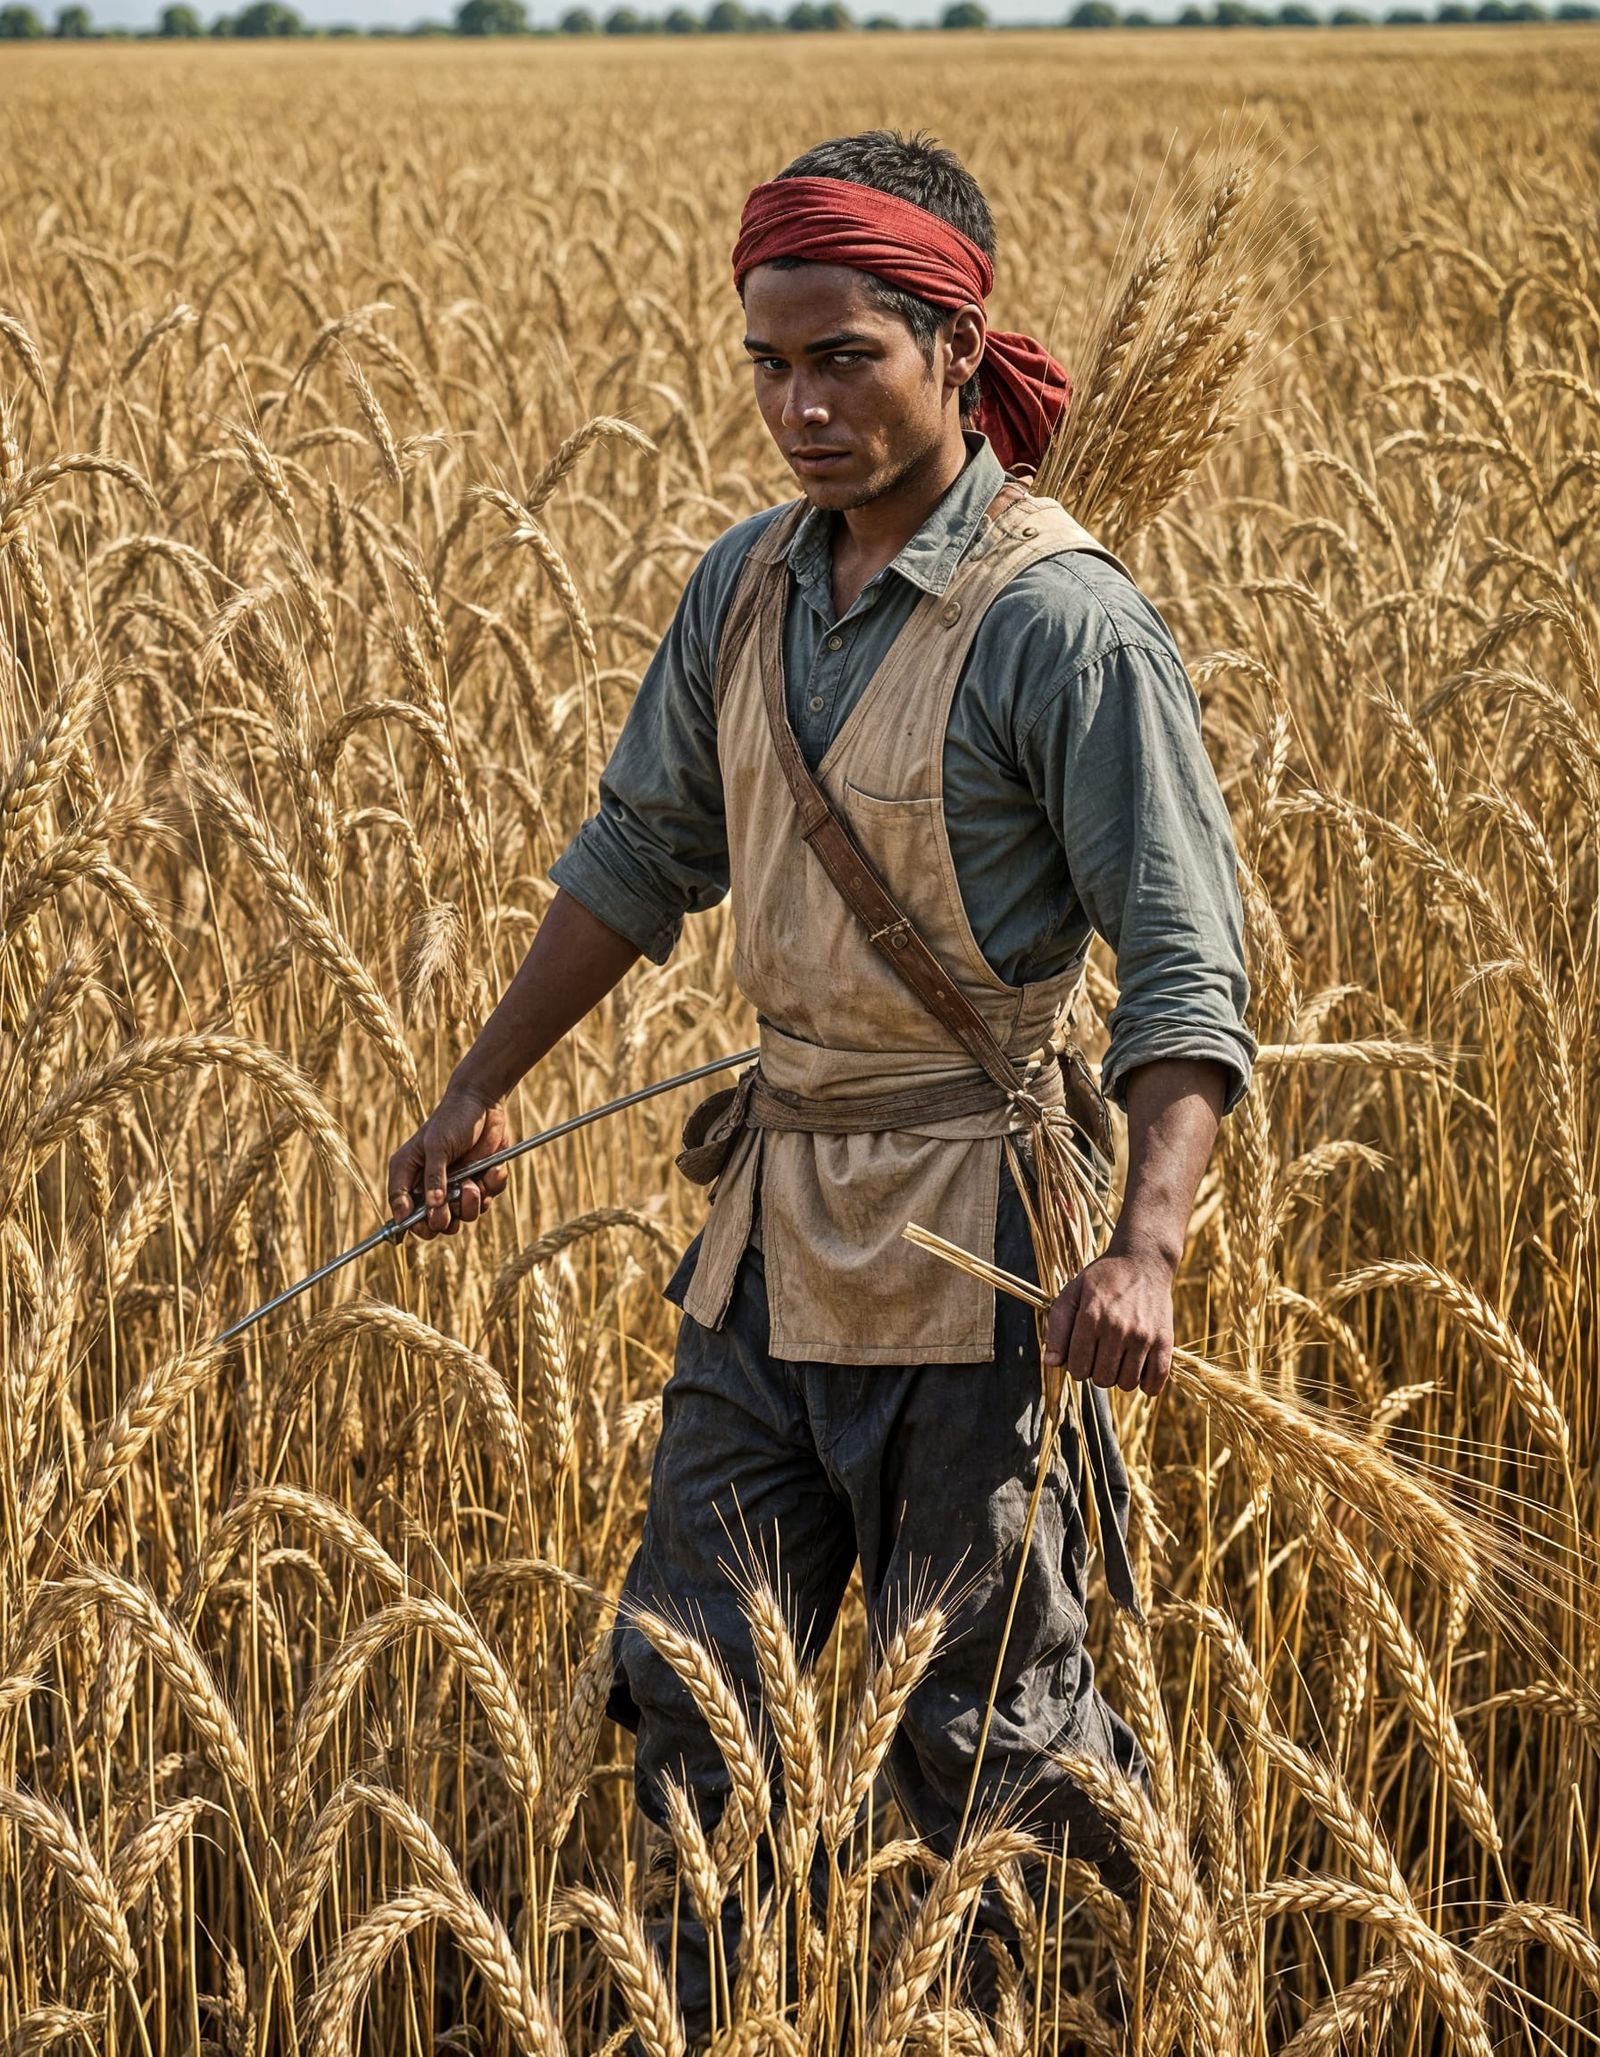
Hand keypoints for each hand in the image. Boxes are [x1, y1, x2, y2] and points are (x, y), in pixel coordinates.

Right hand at [388, 1084, 511, 1239]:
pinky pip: (485, 1202)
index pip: (403, 1213)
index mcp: (409, 1176)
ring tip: (473, 1182)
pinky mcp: (478, 1184)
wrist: (484, 1104)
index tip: (424, 1223)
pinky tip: (492, 1168)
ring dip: (470, 1204)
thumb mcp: (437, 1146)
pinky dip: (490, 1187)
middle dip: (444, 1220)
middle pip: (433, 1224)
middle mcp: (429, 1186)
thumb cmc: (452, 1119)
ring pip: (461, 1217)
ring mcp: (454, 1187)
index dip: (411, 1225)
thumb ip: (433, 1178)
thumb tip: (433, 1208)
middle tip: (450, 1207)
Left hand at [1041, 1252, 1174, 1397]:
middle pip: (1101, 1379)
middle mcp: (1118, 1328)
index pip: (1077, 1367)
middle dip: (1096, 1371)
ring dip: (1119, 1377)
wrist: (1144, 1261)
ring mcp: (1143, 1336)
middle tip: (1100, 1354)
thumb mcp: (1072, 1292)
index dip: (1076, 1366)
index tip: (1081, 1354)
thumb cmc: (1103, 1278)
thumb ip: (1057, 1327)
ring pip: (1126, 1384)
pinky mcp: (1165, 1340)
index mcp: (1091, 1317)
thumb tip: (1051, 1363)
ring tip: (1119, 1359)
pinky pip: (1155, 1381)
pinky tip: (1139, 1370)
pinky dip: (1147, 1385)